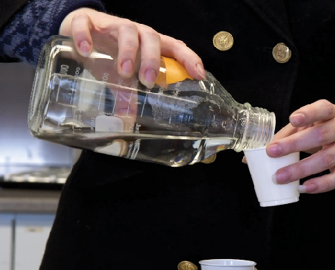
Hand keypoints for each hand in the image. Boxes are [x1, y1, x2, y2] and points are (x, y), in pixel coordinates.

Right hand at [59, 8, 205, 87]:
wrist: (80, 29)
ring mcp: (113, 26)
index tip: (199, 74)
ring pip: (127, 30)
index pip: (175, 47)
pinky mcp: (88, 22)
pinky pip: (87, 25)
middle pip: (152, 38)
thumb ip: (127, 97)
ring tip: (123, 71)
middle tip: (146, 80)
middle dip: (152, 59)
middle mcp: (136, 33)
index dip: (189, 58)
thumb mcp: (120, 77)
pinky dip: (86, 36)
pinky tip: (86, 51)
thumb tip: (128, 126)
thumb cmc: (109, 53)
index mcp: (149, 45)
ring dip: (127, 51)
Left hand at [266, 99, 334, 193]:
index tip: (293, 120)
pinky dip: (320, 185)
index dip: (309, 114)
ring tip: (280, 176)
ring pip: (327, 159)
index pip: (323, 109)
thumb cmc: (326, 130)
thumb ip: (288, 134)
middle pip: (321, 135)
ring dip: (301, 169)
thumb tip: (263, 151)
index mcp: (332, 113)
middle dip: (294, 145)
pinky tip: (303, 188)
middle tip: (272, 152)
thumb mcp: (311, 124)